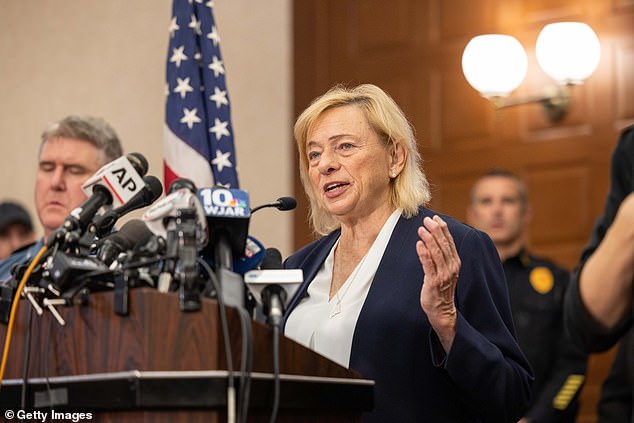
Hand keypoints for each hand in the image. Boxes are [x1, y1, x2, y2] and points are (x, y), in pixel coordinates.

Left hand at [416, 215, 459, 351]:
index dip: (443, 228)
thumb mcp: (446, 270)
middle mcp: (451, 267)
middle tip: (427, 220)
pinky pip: (428, 265)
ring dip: (429, 239)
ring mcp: (443, 275)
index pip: (450, 241)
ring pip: (437, 252)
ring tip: (421, 229)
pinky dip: (424, 253)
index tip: (436, 217)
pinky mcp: (433, 282)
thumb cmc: (441, 289)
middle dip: (435, 230)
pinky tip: (419, 244)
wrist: (442, 310)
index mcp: (455, 263)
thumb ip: (442, 256)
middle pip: (444, 244)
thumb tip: (435, 238)